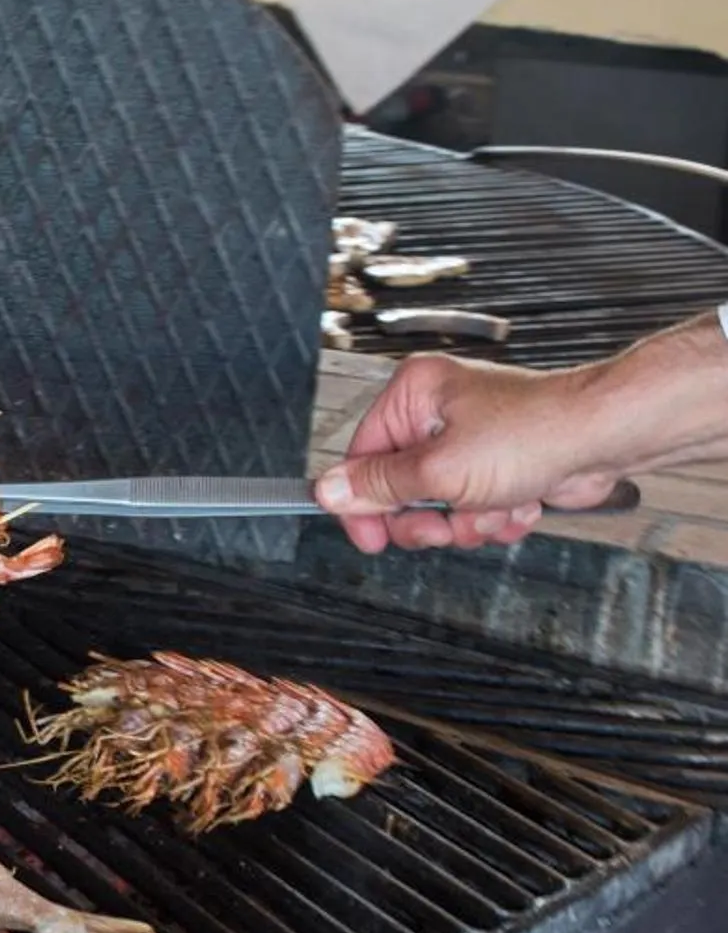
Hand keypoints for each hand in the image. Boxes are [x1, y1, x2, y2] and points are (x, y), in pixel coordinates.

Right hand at [315, 355, 620, 554]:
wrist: (602, 439)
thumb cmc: (537, 433)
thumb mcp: (441, 470)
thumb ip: (380, 485)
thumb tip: (329, 490)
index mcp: (414, 394)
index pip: (361, 456)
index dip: (363, 505)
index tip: (371, 538)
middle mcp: (437, 411)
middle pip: (399, 488)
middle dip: (429, 518)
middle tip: (446, 525)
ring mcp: (467, 439)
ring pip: (438, 506)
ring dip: (467, 521)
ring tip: (493, 507)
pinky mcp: (495, 464)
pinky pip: (472, 507)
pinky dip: (493, 516)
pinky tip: (516, 504)